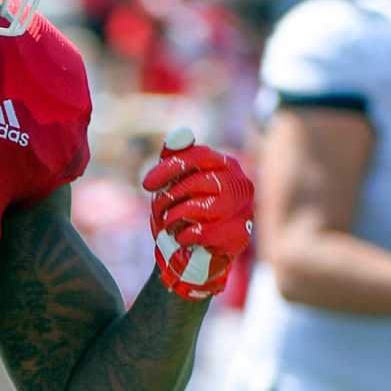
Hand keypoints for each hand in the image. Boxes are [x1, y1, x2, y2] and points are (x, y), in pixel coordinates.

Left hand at [142, 127, 253, 300]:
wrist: (193, 255)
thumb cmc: (184, 213)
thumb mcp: (175, 182)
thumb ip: (175, 157)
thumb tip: (179, 135)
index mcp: (225, 164)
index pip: (197, 155)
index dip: (168, 168)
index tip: (146, 185)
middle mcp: (240, 184)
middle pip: (197, 181)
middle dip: (169, 197)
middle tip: (158, 209)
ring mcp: (244, 210)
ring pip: (199, 207)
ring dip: (175, 217)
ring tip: (171, 223)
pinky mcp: (240, 236)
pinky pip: (203, 232)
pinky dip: (184, 236)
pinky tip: (184, 238)